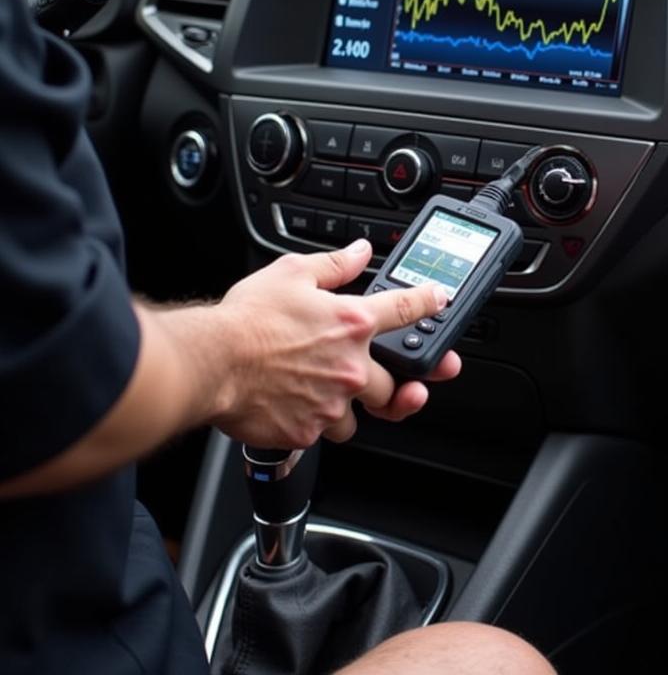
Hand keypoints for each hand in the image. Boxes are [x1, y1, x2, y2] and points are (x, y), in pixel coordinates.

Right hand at [210, 239, 459, 447]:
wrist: (210, 363)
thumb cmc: (246, 320)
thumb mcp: (292, 274)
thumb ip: (334, 265)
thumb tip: (359, 252)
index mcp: (351, 323)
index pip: (406, 310)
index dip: (429, 304)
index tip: (441, 302)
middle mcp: (350, 366)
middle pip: (395, 384)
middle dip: (393, 384)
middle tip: (387, 380)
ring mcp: (331, 402)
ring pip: (358, 416)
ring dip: (349, 407)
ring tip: (325, 393)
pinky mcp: (308, 431)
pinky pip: (323, 432)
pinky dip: (313, 422)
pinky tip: (295, 405)